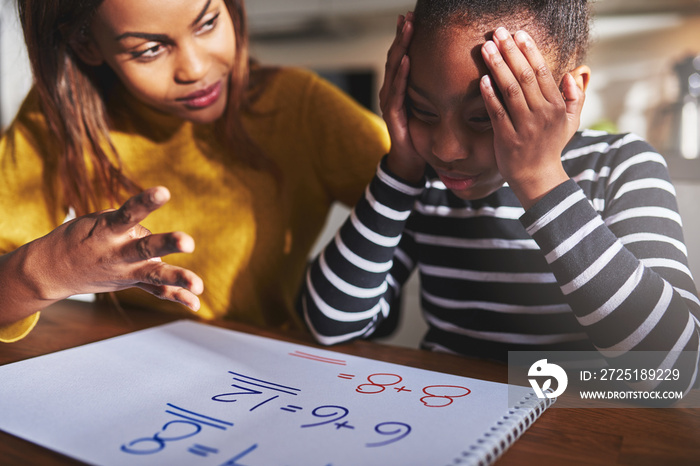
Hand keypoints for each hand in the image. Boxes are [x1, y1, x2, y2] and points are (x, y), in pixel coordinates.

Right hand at [32, 186, 202, 310]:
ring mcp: (125, 271)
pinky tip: (196, 304)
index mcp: (107, 230)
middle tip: (188, 242)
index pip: (129, 213)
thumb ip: (131, 227)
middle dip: (167, 244)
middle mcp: (118, 252)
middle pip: (145, 247)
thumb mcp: (100, 222)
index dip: (145, 202)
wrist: (51, 271)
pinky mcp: (131, 282)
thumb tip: (158, 247)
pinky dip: (177, 296)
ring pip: (154, 274)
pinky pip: (156, 291)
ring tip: (199, 285)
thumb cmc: (81, 236)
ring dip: (177, 277)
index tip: (163, 191)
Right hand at [379, 12, 424, 182]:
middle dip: (401, 36)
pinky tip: (406, 61)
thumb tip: (458, 73)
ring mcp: (389, 102)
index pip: (403, 57)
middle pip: (395, 57)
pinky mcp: (392, 115)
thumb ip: (435, 91)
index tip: (413, 18)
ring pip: (393, 69)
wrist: (410, 161)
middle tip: (407, 16)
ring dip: (400, 48)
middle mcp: (391, 91)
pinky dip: (400, 75)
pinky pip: (396, 92)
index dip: (406, 38)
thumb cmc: (421, 135)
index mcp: (400, 88)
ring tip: (406, 30)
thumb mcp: (430, 107)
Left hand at [480, 28, 584, 208]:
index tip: (518, 33)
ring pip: (509, 90)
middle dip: (510, 51)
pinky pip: (497, 113)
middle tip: (498, 32)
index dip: (529, 51)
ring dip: (497, 66)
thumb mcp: (571, 122)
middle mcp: (542, 114)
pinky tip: (482, 79)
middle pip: (524, 76)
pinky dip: (490, 95)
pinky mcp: (507, 138)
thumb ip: (574, 97)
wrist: (537, 177)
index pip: (542, 72)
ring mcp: (524, 127)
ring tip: (486, 48)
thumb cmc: (551, 146)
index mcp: (556, 106)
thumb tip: (572, 74)